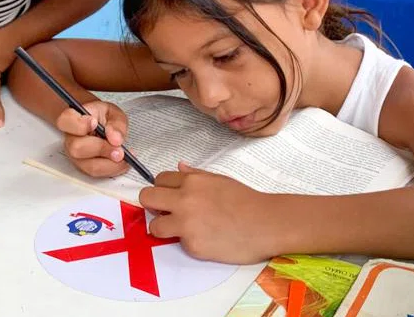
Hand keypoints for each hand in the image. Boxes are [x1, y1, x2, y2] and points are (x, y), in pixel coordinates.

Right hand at [56, 100, 129, 177]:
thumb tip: (115, 139)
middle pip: (76, 148)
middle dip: (101, 149)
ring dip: (110, 163)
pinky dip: (112, 169)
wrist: (100, 126)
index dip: (79, 124)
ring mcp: (74, 155)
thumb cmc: (102, 117)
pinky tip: (122, 163)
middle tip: (119, 149)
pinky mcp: (83, 167)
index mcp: (72, 118)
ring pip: (88, 165)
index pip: (66, 120)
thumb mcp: (113, 113)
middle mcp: (69, 138)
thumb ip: (116, 123)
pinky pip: (96, 173)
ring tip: (124, 156)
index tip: (95, 123)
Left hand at [140, 163, 276, 263]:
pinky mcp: (192, 246)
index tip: (169, 196)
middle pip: (146, 198)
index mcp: (192, 181)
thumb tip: (179, 167)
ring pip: (154, 226)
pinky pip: (178, 243)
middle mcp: (184, 200)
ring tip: (180, 229)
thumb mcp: (220, 180)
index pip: (159, 180)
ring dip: (163, 228)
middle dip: (152, 205)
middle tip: (164, 212)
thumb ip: (196, 175)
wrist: (266, 224)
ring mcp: (186, 224)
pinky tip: (205, 239)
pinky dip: (188, 242)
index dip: (163, 189)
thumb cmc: (246, 201)